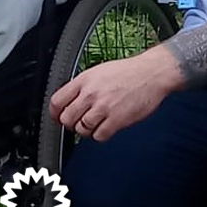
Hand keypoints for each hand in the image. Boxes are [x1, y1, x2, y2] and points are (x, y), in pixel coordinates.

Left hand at [48, 45, 176, 141]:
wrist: (151, 73)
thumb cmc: (127, 71)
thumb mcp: (98, 71)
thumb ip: (83, 85)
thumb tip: (70, 99)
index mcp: (84, 80)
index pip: (57, 101)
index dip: (54, 113)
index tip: (58, 117)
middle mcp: (91, 94)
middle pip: (67, 118)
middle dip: (70, 123)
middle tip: (78, 122)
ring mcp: (103, 107)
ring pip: (81, 129)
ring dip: (86, 130)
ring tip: (94, 124)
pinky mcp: (116, 120)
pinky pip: (98, 136)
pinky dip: (99, 135)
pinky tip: (105, 127)